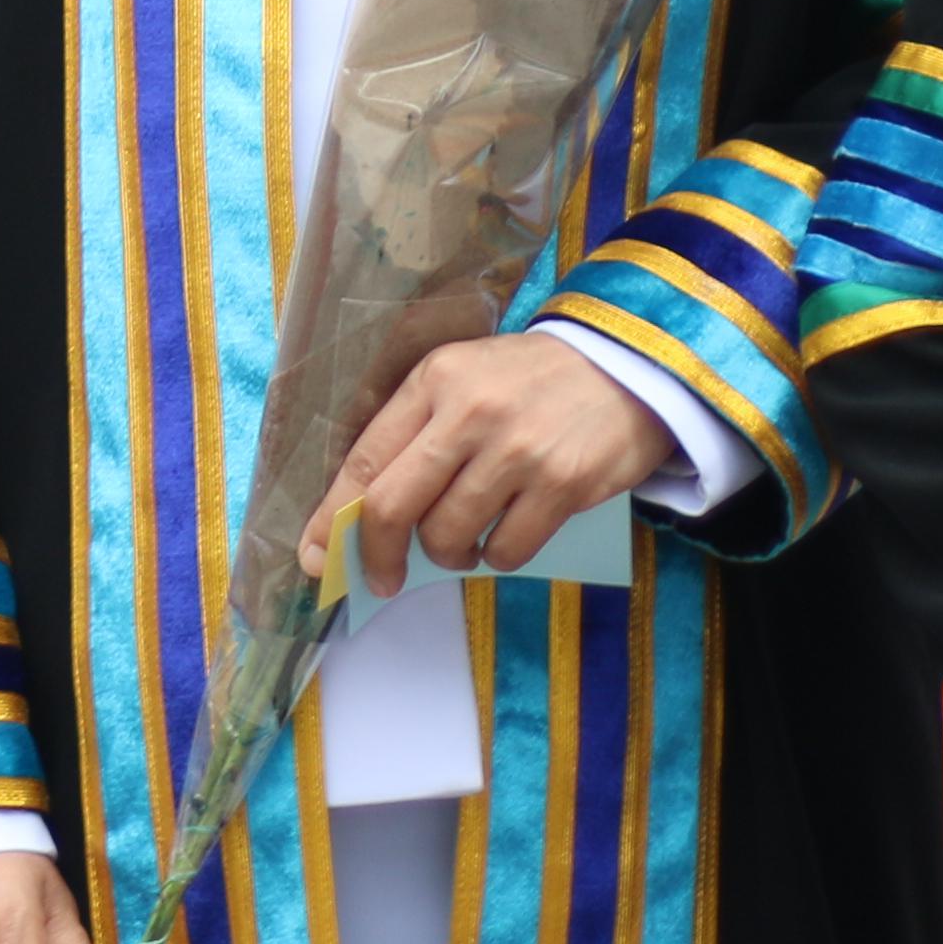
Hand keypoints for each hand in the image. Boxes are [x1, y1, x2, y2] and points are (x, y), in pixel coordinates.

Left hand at [312, 332, 669, 581]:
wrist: (626, 366)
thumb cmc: (530, 382)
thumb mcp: (464, 380)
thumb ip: (418, 433)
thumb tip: (368, 511)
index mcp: (435, 380)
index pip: (366, 459)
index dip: (333, 516)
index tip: (316, 555)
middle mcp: (470, 412)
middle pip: (394, 506)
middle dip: (377, 554)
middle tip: (381, 577)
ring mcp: (517, 450)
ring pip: (448, 535)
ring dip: (448, 556)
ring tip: (461, 545)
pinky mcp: (563, 484)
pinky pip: (506, 550)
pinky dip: (496, 557)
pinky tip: (502, 539)